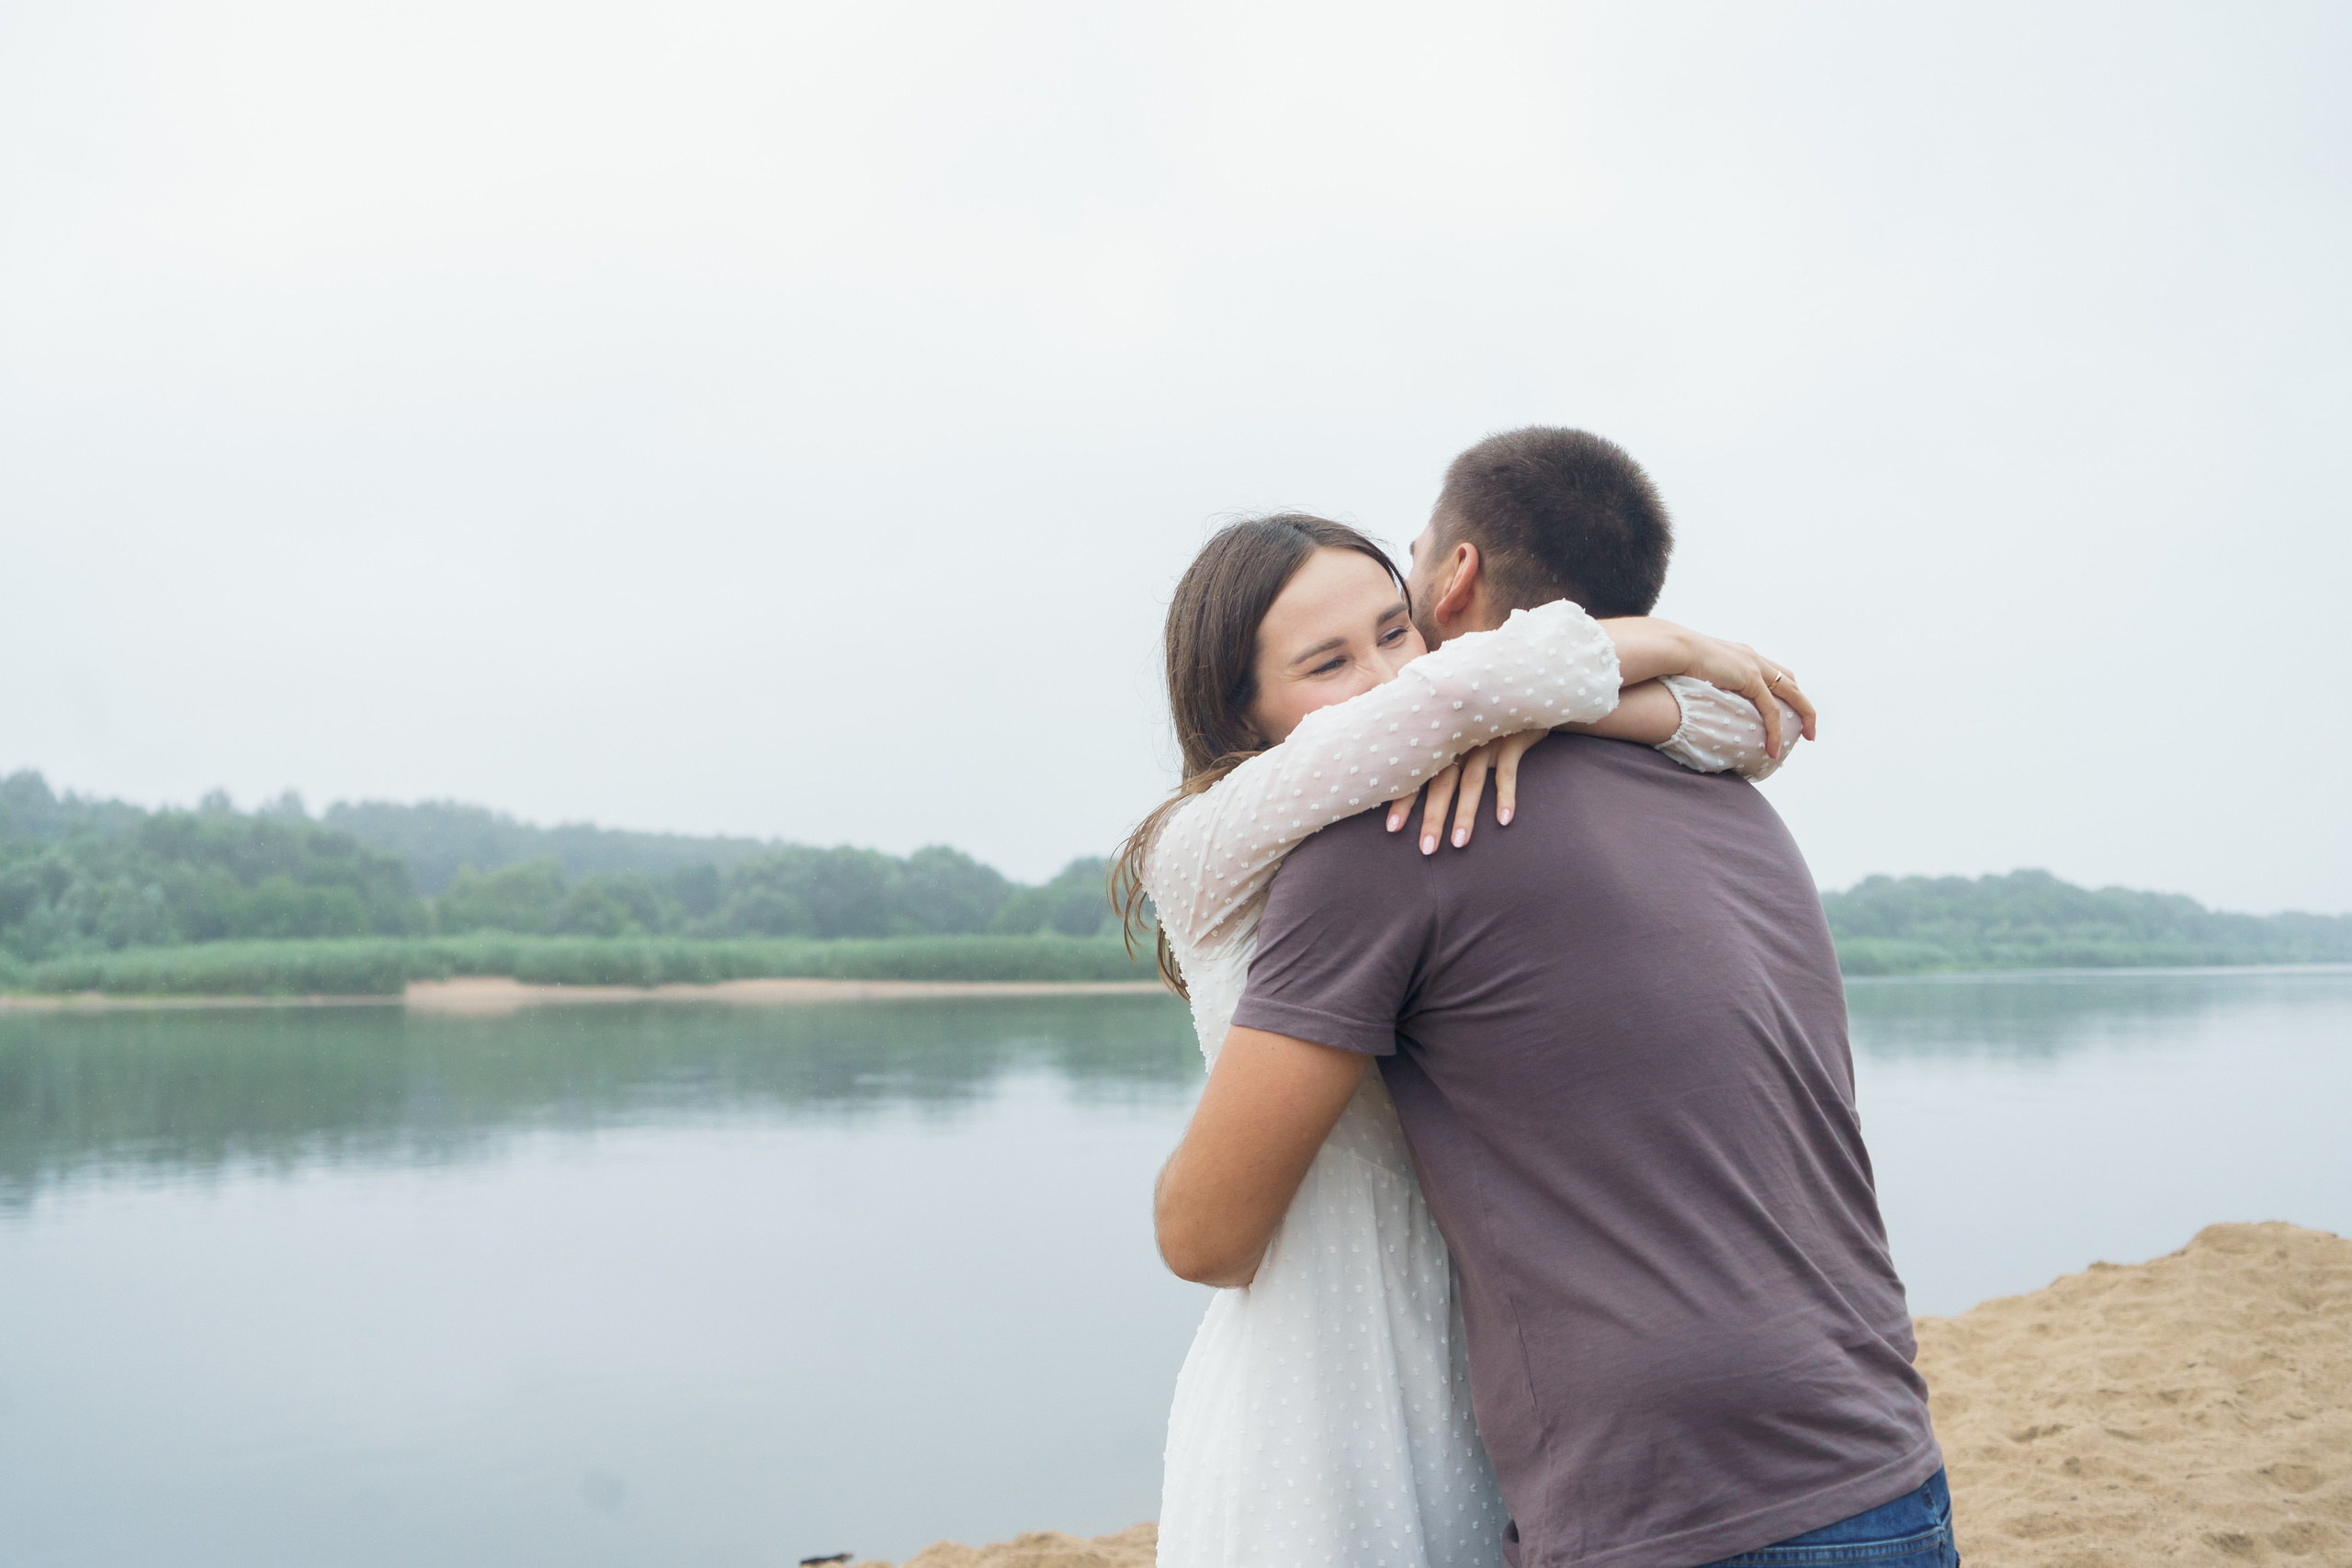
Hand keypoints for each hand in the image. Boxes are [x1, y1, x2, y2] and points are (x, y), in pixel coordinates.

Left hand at [1384, 730, 1546, 853]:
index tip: (1391, 829)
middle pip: (1441, 785)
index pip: (1416, 775)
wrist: (1523, 690)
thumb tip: (1411, 773)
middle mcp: (1458, 743)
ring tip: (1459, 844)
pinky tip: (1504, 820)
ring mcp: (1484, 741)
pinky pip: (1507, 772)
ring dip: (1465, 815)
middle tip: (1426, 850)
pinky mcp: (1511, 740)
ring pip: (1471, 783)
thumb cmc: (1484, 716)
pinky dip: (1505, 796)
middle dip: (1432, 818)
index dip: (1403, 801)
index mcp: (1441, 742)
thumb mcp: (1458, 726)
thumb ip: (1439, 746)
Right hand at [1603, 618, 1815, 756]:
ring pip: (1792, 694)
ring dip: (1804, 716)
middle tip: (1809, 726)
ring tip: (1808, 737)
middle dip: (1804, 704)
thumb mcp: (1695, 670)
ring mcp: (1754, 667)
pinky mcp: (1751, 679)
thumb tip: (1691, 697)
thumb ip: (1703, 681)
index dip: (1785, 690)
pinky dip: (1776, 729)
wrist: (1672, 647)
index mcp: (1742, 655)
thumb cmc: (1673, 659)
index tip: (1789, 708)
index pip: (1774, 671)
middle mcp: (1753, 658)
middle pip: (1791, 681)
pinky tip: (1773, 747)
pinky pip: (1771, 710)